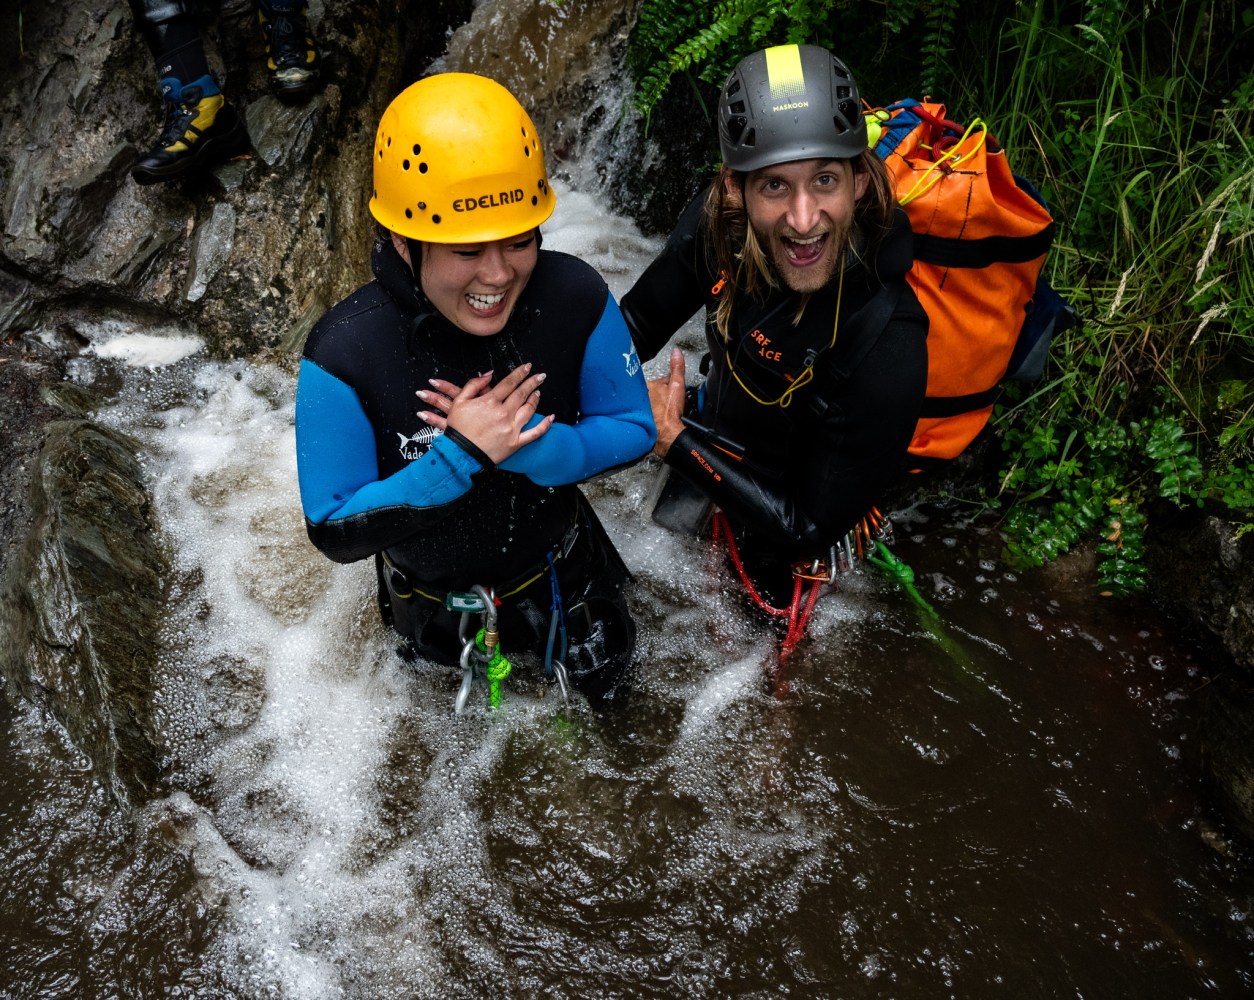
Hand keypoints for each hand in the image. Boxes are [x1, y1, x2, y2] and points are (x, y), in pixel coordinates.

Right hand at [417, 364, 553, 464]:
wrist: (460, 454)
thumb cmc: (458, 429)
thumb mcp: (459, 402)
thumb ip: (473, 385)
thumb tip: (488, 375)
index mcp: (490, 402)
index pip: (509, 383)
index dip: (519, 373)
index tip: (526, 367)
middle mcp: (503, 413)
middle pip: (521, 393)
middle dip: (532, 382)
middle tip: (540, 376)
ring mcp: (511, 428)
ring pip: (529, 410)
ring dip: (535, 399)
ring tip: (538, 392)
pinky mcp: (515, 442)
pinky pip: (534, 433)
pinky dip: (545, 425)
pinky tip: (551, 418)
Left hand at [646, 347, 686, 457]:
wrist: (664, 434)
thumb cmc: (669, 413)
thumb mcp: (676, 386)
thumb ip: (677, 368)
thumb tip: (676, 352)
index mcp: (646, 385)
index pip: (660, 380)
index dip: (669, 385)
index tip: (673, 393)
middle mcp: (639, 395)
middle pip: (654, 391)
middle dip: (661, 395)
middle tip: (669, 404)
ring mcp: (637, 407)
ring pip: (649, 402)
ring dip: (656, 405)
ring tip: (664, 412)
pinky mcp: (638, 419)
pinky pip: (646, 413)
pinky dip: (651, 415)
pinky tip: (657, 419)